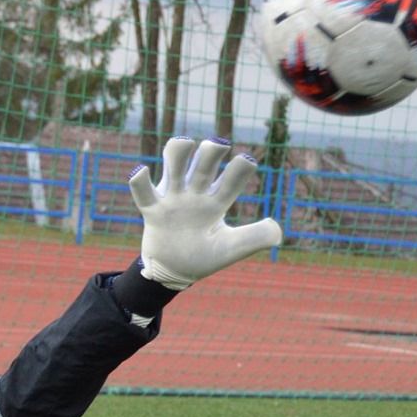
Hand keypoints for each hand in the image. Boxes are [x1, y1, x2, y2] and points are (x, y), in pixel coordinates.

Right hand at [129, 136, 283, 288]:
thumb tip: (277, 231)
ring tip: (185, 144)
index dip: (240, 169)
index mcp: (217, 202)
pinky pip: (143, 193)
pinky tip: (141, 171)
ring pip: (175, 167)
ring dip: (179, 151)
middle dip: (212, 151)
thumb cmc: (203, 258)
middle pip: (204, 164)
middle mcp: (196, 194)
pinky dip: (139, 181)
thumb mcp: (230, 249)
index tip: (246, 163)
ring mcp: (173, 200)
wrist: (172, 273)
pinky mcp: (152, 212)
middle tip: (218, 147)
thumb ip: (254, 239)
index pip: (232, 180)